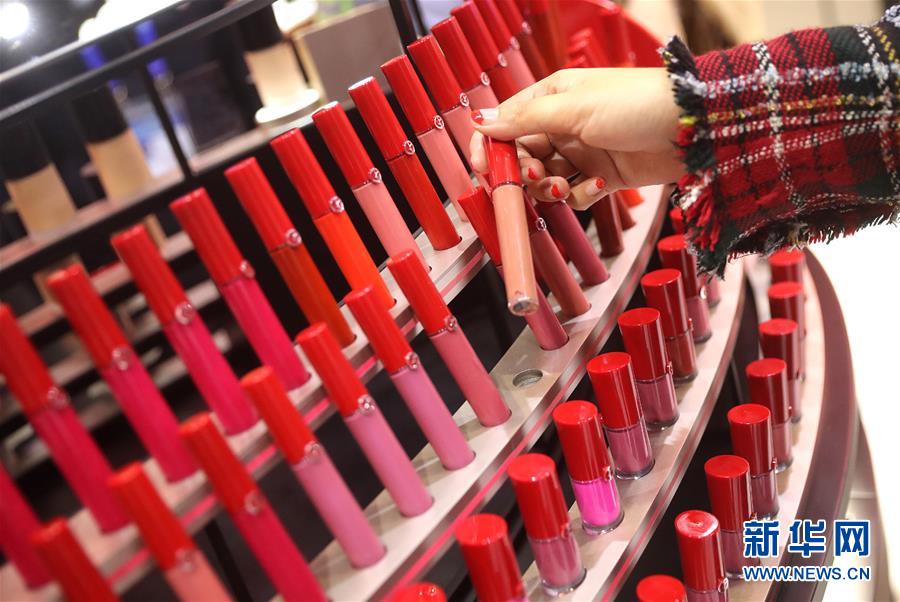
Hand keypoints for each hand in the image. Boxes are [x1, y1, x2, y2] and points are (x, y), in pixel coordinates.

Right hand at [469, 68, 684, 208]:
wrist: (690, 127)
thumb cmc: (636, 104)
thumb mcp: (573, 108)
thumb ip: (524, 119)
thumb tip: (481, 122)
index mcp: (553, 98)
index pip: (506, 122)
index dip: (491, 145)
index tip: (482, 168)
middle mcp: (564, 124)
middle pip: (523, 156)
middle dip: (526, 172)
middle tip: (538, 178)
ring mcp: (583, 151)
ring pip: (547, 179)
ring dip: (552, 188)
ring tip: (567, 185)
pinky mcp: (602, 175)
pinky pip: (575, 193)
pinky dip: (581, 195)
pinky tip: (599, 185)